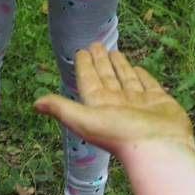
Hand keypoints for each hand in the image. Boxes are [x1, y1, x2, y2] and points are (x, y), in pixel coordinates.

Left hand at [33, 42, 194, 160]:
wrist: (160, 150)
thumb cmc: (121, 135)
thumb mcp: (86, 120)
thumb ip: (62, 108)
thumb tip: (34, 104)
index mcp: (100, 106)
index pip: (89, 80)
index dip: (84, 66)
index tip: (80, 51)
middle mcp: (118, 104)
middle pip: (106, 77)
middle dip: (100, 61)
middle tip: (96, 44)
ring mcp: (139, 103)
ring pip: (125, 79)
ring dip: (119, 66)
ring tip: (113, 51)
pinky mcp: (160, 103)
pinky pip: (148, 85)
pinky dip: (142, 76)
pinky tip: (136, 68)